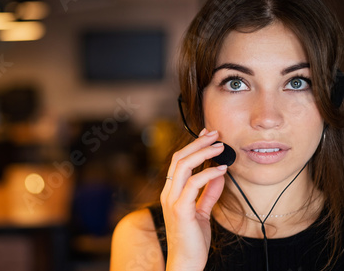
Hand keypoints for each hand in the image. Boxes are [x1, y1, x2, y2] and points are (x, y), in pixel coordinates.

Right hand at [160, 129, 226, 270]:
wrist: (186, 262)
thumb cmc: (192, 240)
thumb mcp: (202, 212)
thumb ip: (208, 194)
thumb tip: (218, 175)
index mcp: (171, 193)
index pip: (179, 162)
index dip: (193, 145)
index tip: (207, 135)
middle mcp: (168, 193)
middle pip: (180, 158)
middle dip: (198, 143)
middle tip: (216, 134)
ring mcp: (172, 201)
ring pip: (183, 166)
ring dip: (203, 153)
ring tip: (220, 147)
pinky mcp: (180, 210)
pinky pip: (193, 184)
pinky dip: (208, 174)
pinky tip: (221, 170)